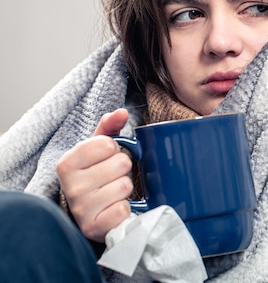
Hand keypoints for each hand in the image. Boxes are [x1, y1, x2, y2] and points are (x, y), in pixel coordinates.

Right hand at [57, 108, 133, 241]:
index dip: (115, 149)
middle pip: (120, 163)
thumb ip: (109, 126)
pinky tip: (115, 209)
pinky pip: (122, 210)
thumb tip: (122, 112)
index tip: (107, 158)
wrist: (90, 213)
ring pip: (124, 186)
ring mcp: (81, 209)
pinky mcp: (93, 228)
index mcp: (67, 163)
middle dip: (123, 169)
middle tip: (113, 177)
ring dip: (126, 189)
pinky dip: (125, 209)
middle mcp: (70, 186)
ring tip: (114, 193)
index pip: (107, 144)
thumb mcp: (99, 149)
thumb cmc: (96, 175)